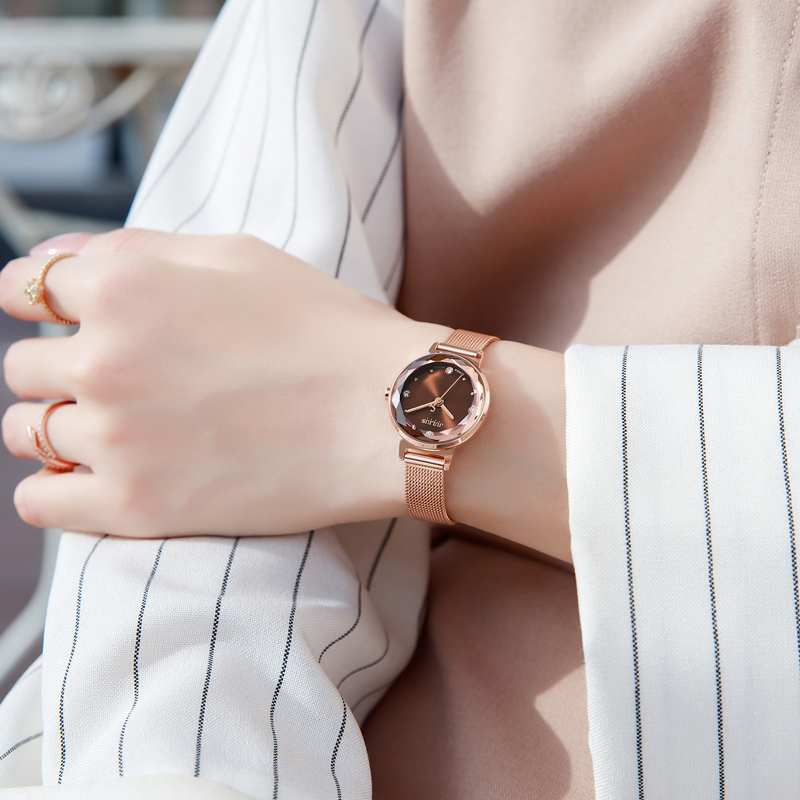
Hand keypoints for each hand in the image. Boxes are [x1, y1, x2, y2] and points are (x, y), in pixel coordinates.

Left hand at [0, 229, 448, 537]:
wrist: (385, 414)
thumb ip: (137, 249)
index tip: (73, 323)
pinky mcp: (137, 507)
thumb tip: (58, 260)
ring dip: (60, 428)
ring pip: (24, 433)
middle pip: (22, 367)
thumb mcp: (237, 255)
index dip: (48, 304)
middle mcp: (104, 360)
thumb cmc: (325, 329)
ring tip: (118, 431)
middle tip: (122, 381)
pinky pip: (40, 504)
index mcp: (124, 287)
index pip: (22, 288)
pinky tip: (97, 479)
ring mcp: (116, 439)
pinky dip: (55, 492)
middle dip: (62, 368)